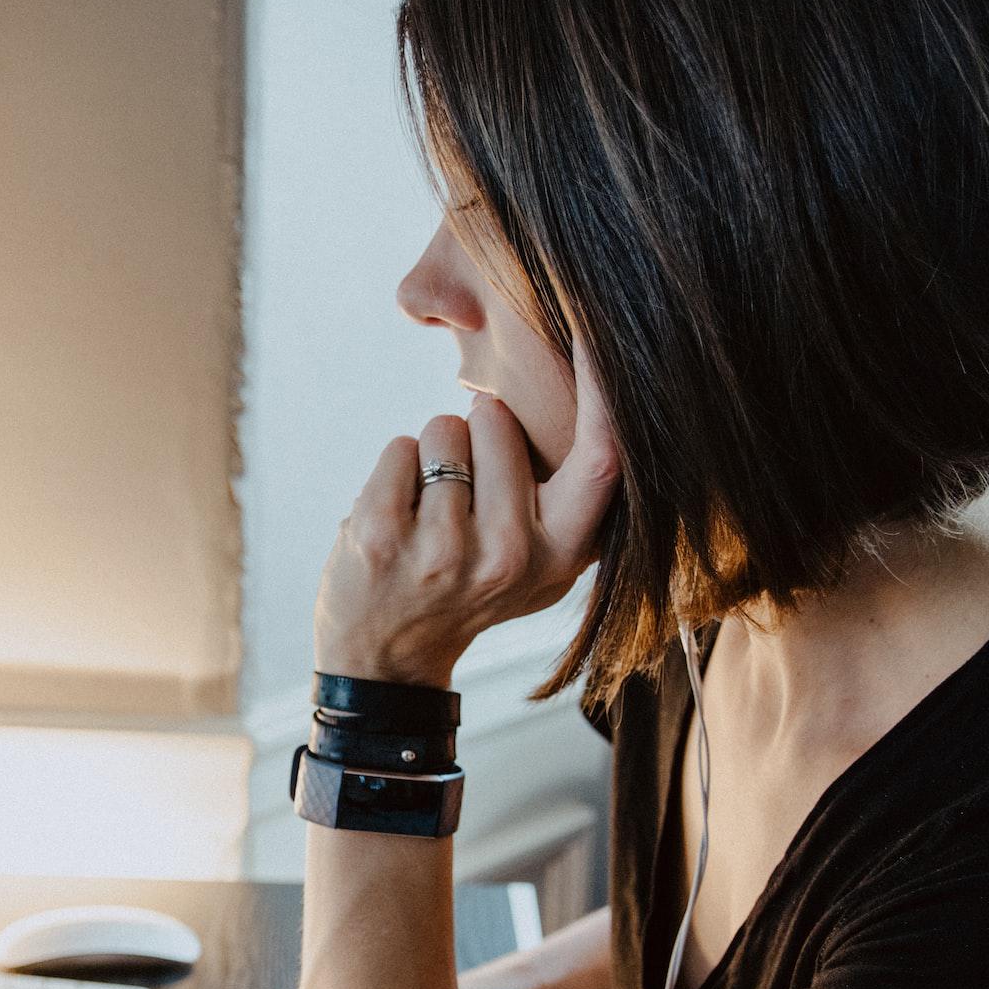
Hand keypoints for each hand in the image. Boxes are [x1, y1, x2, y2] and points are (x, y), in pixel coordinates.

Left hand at [313, 337, 620, 686]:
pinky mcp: (383, 536)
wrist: (386, 658)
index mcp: (563, 554)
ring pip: (445, 428)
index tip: (598, 330)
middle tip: (466, 498)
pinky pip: (401, 448)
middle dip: (477, 431)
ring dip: (433, 455)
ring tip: (430, 514)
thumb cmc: (471, 589)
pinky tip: (397, 520)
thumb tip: (605, 387)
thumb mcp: (542, 561)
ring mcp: (444, 550)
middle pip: (498, 419)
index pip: (602, 457)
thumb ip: (573, 495)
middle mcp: (511, 555)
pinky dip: (395, 469)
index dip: (605, 389)